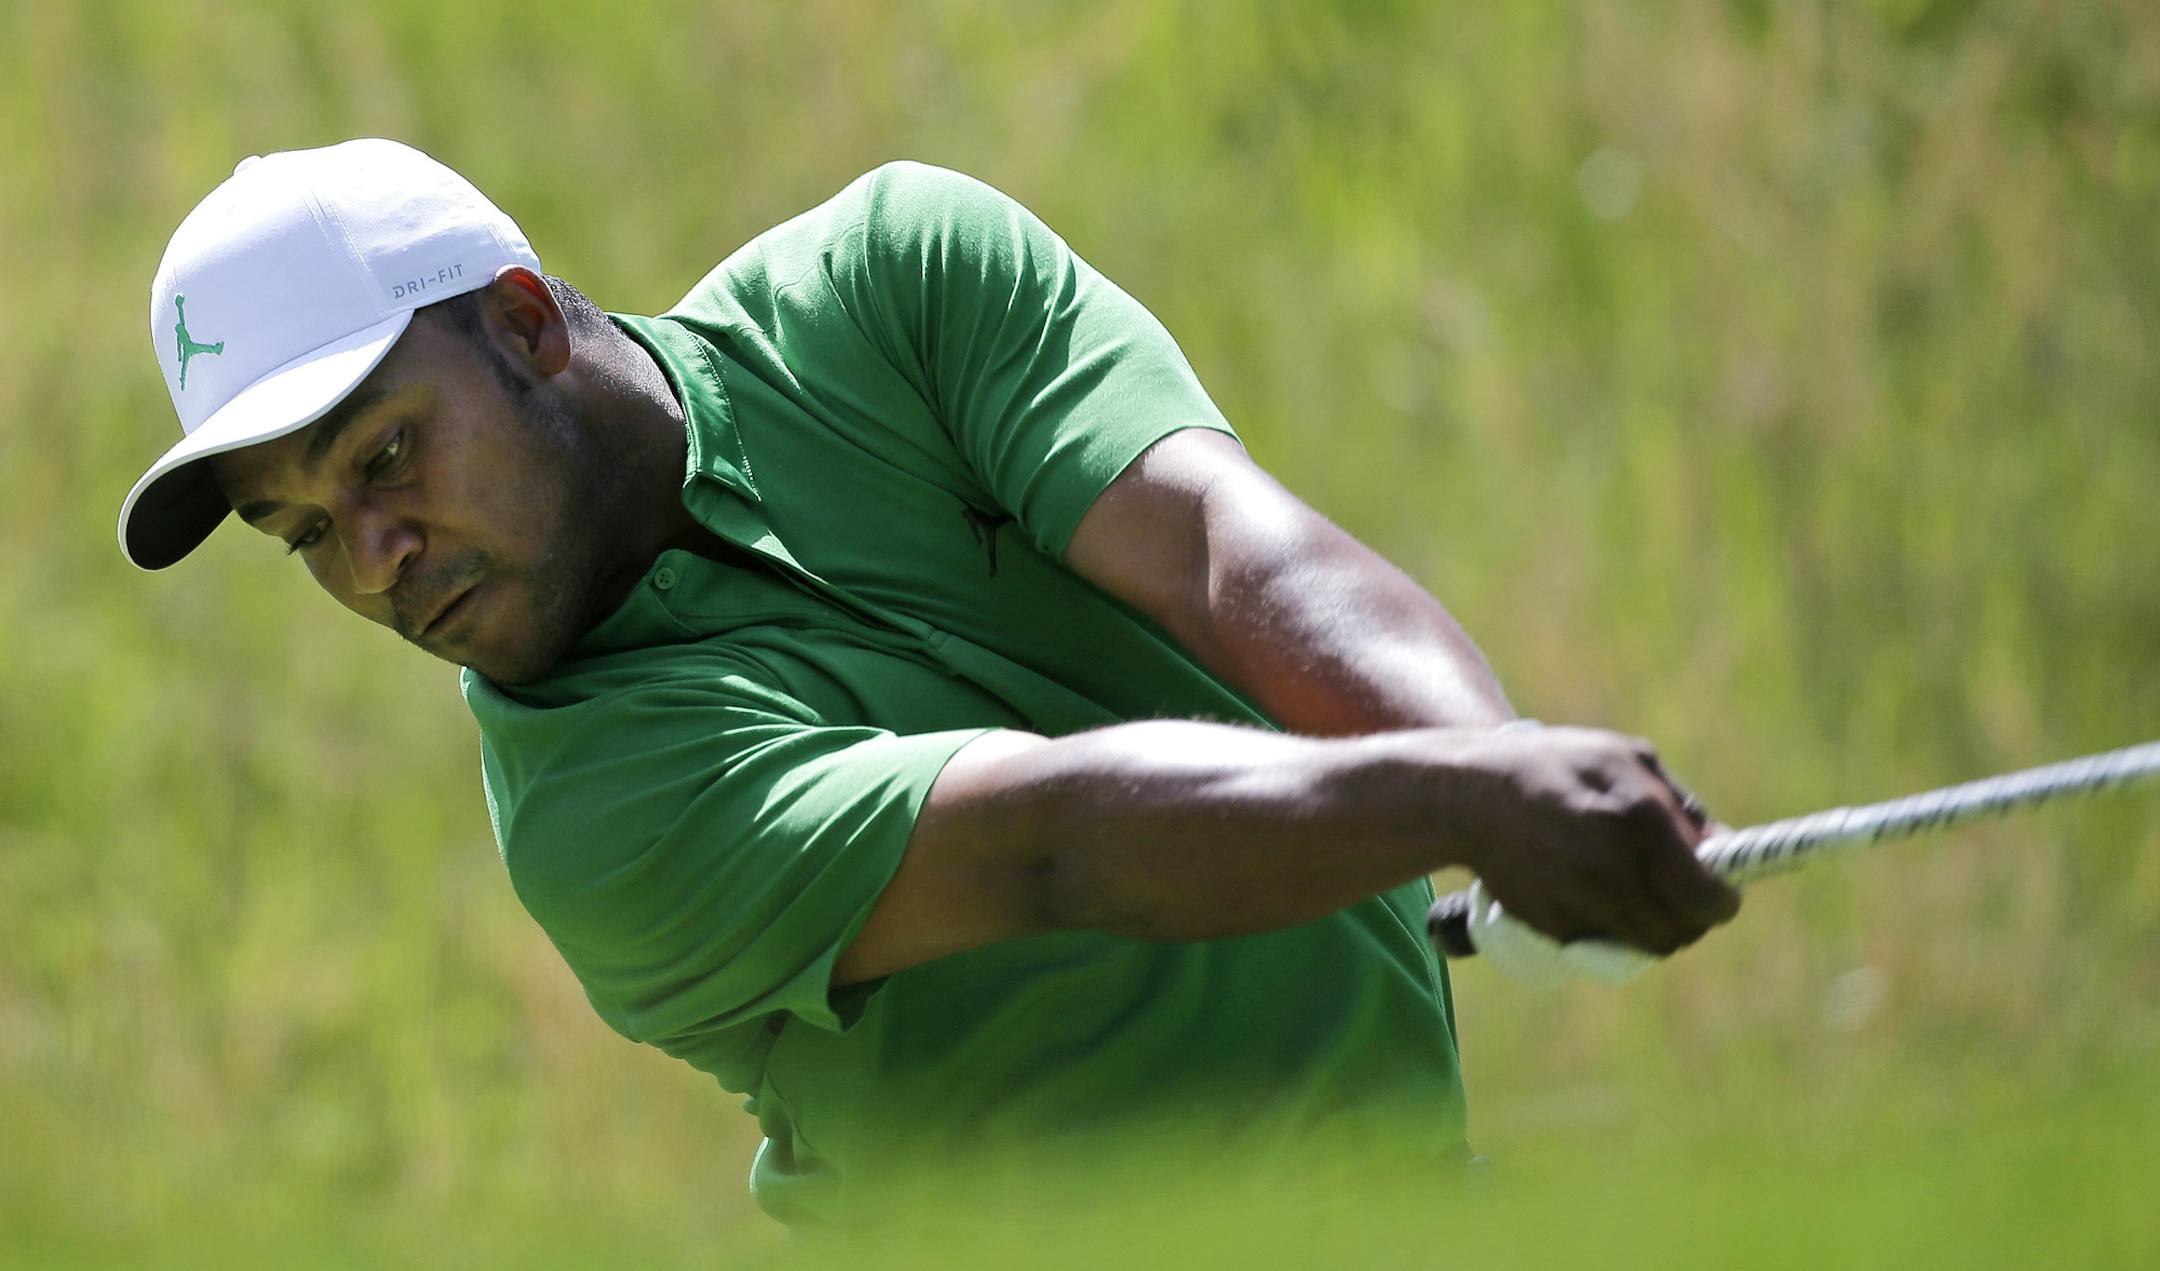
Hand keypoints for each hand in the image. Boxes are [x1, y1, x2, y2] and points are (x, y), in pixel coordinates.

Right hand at [1453, 727, 1740, 954]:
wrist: (1471, 797)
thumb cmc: (1556, 765)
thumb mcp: (1624, 759)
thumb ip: (1680, 807)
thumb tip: (1723, 850)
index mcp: (1638, 821)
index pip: (1707, 897)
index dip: (1723, 901)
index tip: (1723, 892)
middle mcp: (1612, 870)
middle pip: (1679, 931)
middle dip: (1690, 917)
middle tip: (1682, 894)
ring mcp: (1580, 904)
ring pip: (1645, 944)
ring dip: (1653, 925)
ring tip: (1638, 891)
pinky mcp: (1554, 928)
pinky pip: (1604, 942)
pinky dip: (1610, 926)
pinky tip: (1591, 889)